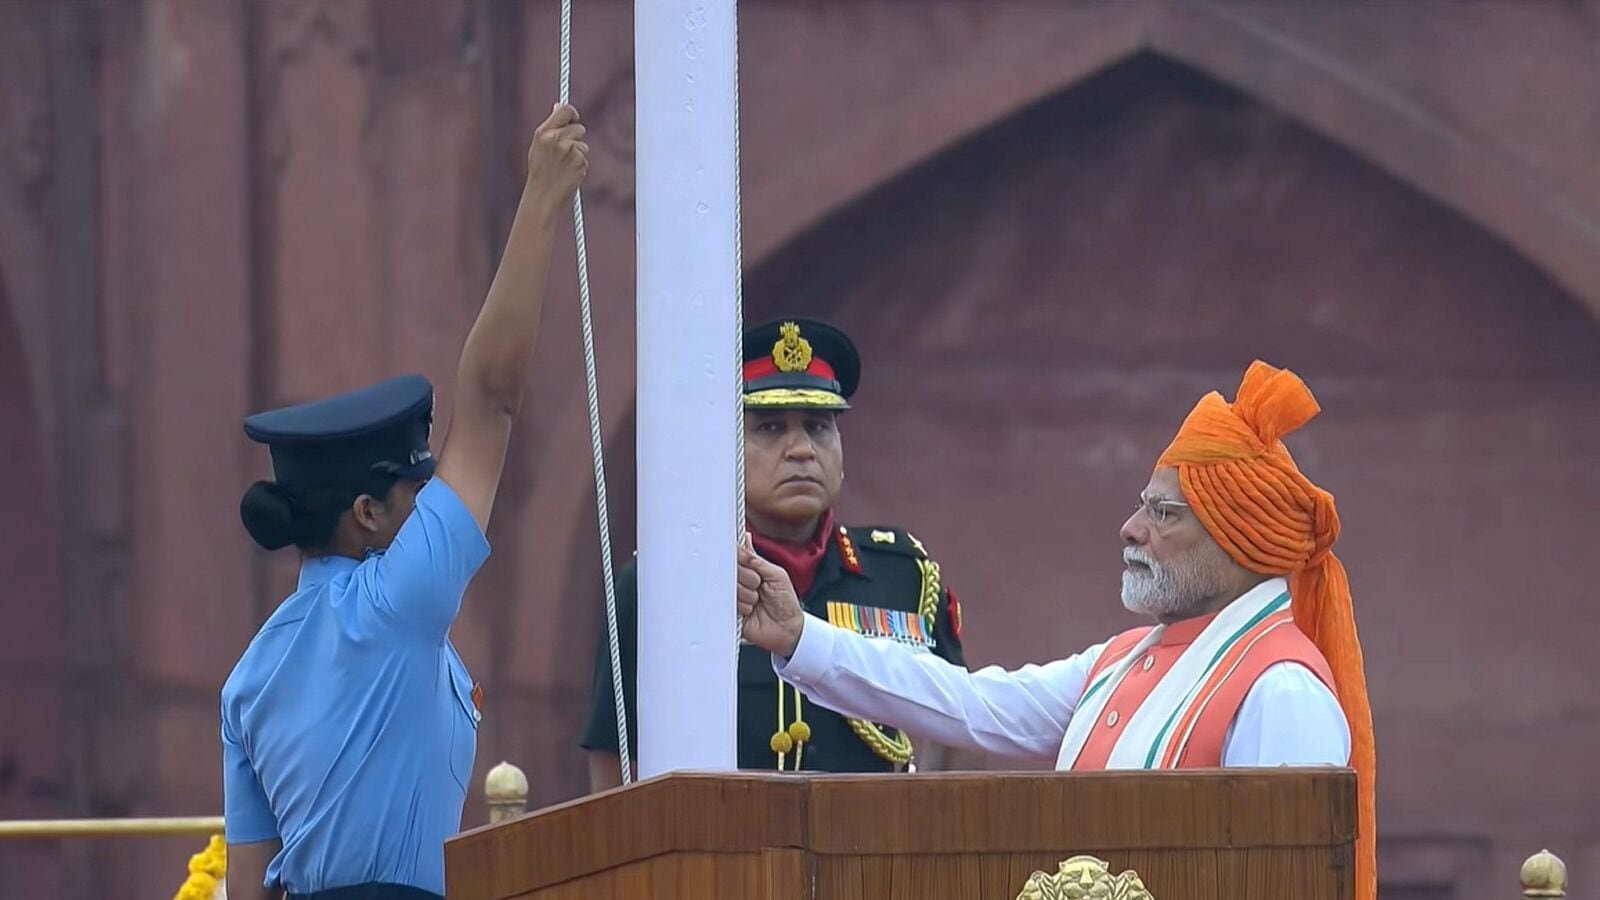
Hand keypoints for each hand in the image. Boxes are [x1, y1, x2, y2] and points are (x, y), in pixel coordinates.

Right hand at [524, 103, 588, 213]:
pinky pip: (585, 158)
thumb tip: (558, 106)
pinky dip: (579, 165)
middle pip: (579, 128)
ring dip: (578, 153)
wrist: (542, 196)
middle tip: (565, 151)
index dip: (572, 113)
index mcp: (544, 132)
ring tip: (564, 165)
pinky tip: (568, 173)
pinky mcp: (579, 162)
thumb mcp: (538, 145)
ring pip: (583, 145)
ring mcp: (569, 151)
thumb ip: (551, 126)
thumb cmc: (539, 171)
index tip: (574, 119)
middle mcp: (557, 139)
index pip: (566, 110)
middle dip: (576, 138)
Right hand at [737, 540, 805, 657]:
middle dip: (749, 578)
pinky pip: (728, 604)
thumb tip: (745, 539)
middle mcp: (739, 580)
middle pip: (731, 570)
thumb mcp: (776, 574)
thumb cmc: (785, 601)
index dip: (738, 557)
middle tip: (759, 586)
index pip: (736, 555)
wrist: (787, 629)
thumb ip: (756, 559)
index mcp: (750, 569)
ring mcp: (733, 595)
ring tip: (757, 602)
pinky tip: (750, 611)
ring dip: (748, 595)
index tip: (744, 560)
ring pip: (731, 587)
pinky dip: (742, 607)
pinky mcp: (728, 611)